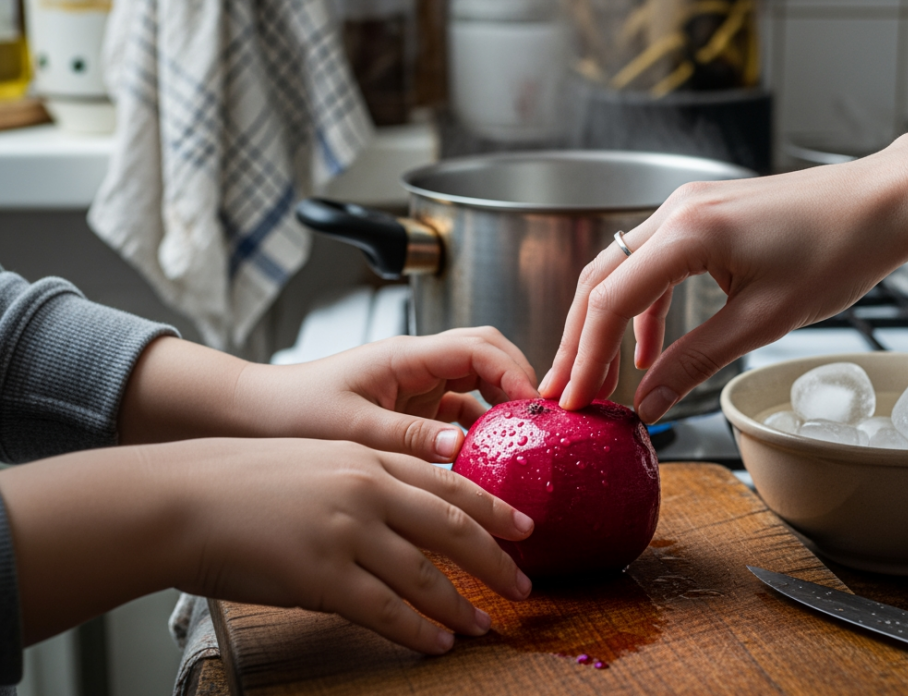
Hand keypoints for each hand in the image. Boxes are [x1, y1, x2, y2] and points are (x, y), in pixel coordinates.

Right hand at [1, 438, 534, 650]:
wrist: (180, 499)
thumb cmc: (242, 480)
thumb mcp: (316, 460)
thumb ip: (366, 479)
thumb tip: (408, 510)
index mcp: (367, 458)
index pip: (449, 484)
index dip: (493, 508)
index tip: (525, 527)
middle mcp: (366, 490)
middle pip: (453, 528)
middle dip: (496, 560)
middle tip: (524, 584)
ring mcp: (345, 533)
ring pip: (425, 575)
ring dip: (460, 605)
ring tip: (482, 625)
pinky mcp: (320, 575)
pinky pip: (384, 610)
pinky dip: (417, 629)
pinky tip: (437, 642)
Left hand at [121, 328, 539, 460]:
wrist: (254, 416)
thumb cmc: (290, 414)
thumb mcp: (350, 430)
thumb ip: (406, 438)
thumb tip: (460, 448)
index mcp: (403, 356)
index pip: (476, 347)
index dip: (512, 371)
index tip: (533, 405)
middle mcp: (416, 363)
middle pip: (488, 353)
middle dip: (520, 377)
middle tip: (544, 416)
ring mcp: (417, 383)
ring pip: (479, 379)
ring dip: (504, 401)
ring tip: (528, 434)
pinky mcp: (413, 407)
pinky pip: (461, 409)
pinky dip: (481, 427)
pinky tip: (491, 455)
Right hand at [539, 158, 907, 421]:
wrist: (882, 204)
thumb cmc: (839, 251)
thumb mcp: (764, 320)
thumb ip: (697, 361)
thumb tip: (650, 404)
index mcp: (687, 232)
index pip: (609, 301)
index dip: (585, 356)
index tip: (573, 399)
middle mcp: (676, 210)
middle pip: (601, 281)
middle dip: (579, 343)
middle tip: (566, 394)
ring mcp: (688, 207)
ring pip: (621, 271)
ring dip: (606, 326)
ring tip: (599, 379)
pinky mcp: (703, 214)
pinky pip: (653, 263)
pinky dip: (643, 307)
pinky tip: (649, 350)